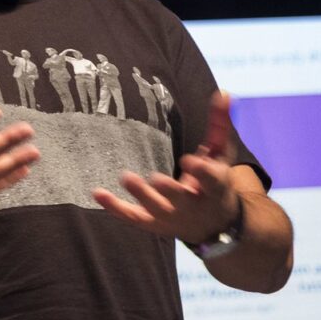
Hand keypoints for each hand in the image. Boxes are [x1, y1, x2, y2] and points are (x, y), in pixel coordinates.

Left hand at [92, 91, 239, 243]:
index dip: (202, 172)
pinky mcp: (152, 223)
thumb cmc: (214, 183)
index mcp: (214, 188)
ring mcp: (171, 216)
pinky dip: (115, 207)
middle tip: (156, 178)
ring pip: (155, 208)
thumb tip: (223, 92)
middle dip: (169, 190)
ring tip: (126, 176)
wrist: (214, 227)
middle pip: (180, 198)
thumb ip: (219, 125)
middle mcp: (193, 205)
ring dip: (141, 195)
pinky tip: (97, 192)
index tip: (189, 160)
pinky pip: (133, 217)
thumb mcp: (222, 155)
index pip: (211, 182)